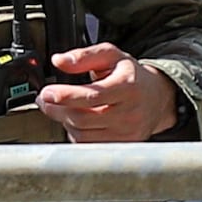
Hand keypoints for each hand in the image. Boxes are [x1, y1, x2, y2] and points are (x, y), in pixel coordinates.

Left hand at [36, 43, 179, 143]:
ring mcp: (127, 133)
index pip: (93, 95)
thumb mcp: (111, 56)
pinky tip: (74, 121)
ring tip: (59, 108)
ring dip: (64, 121)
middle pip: (83, 118)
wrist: (156, 98)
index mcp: (128, 86)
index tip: (47, 93)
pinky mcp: (122, 145)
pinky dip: (76, 133)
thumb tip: (59, 61)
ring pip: (83, 134)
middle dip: (57, 109)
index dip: (66, 95)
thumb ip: (84, 56)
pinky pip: (89, 145)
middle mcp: (130, 113)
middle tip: (45, 98)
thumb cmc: (131, 76)